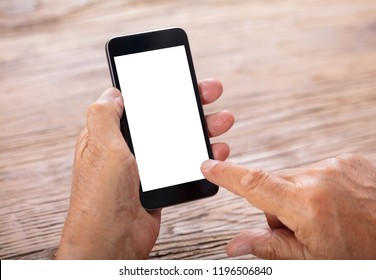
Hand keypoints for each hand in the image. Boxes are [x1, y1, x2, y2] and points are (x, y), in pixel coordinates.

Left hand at [56, 79, 233, 258]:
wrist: (112, 240)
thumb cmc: (101, 196)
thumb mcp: (100, 146)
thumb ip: (105, 115)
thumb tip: (114, 92)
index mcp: (113, 134)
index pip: (141, 103)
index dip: (162, 88)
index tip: (183, 77)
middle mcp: (131, 147)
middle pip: (166, 118)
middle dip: (191, 103)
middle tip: (212, 92)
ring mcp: (148, 166)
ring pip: (180, 140)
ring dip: (203, 128)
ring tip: (223, 121)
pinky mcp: (162, 183)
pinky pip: (186, 163)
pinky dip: (202, 156)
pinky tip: (216, 151)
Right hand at [201, 154, 375, 258]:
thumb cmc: (366, 257)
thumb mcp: (313, 262)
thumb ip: (269, 248)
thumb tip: (236, 246)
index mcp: (308, 205)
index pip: (254, 185)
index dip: (227, 175)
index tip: (208, 166)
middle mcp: (320, 177)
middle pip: (273, 184)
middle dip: (276, 206)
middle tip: (300, 229)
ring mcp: (336, 165)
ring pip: (294, 178)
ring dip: (297, 197)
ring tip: (323, 218)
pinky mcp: (348, 160)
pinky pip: (315, 170)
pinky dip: (315, 187)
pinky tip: (334, 205)